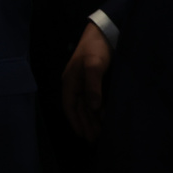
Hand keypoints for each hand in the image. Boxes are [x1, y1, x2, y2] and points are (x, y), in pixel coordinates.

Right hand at [62, 21, 112, 142]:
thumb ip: (93, 87)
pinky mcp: (93, 80)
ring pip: (85, 105)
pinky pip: (92, 99)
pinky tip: (103, 117)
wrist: (103, 32)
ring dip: (90, 119)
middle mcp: (74, 83)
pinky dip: (96, 110)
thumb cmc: (95, 49)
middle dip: (84, 124)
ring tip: (99, 133)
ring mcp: (83, 82)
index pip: (69, 106)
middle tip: (93, 139)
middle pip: (77, 108)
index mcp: (70, 81)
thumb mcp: (94, 66)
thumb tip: (93, 108)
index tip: (82, 135)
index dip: (75, 121)